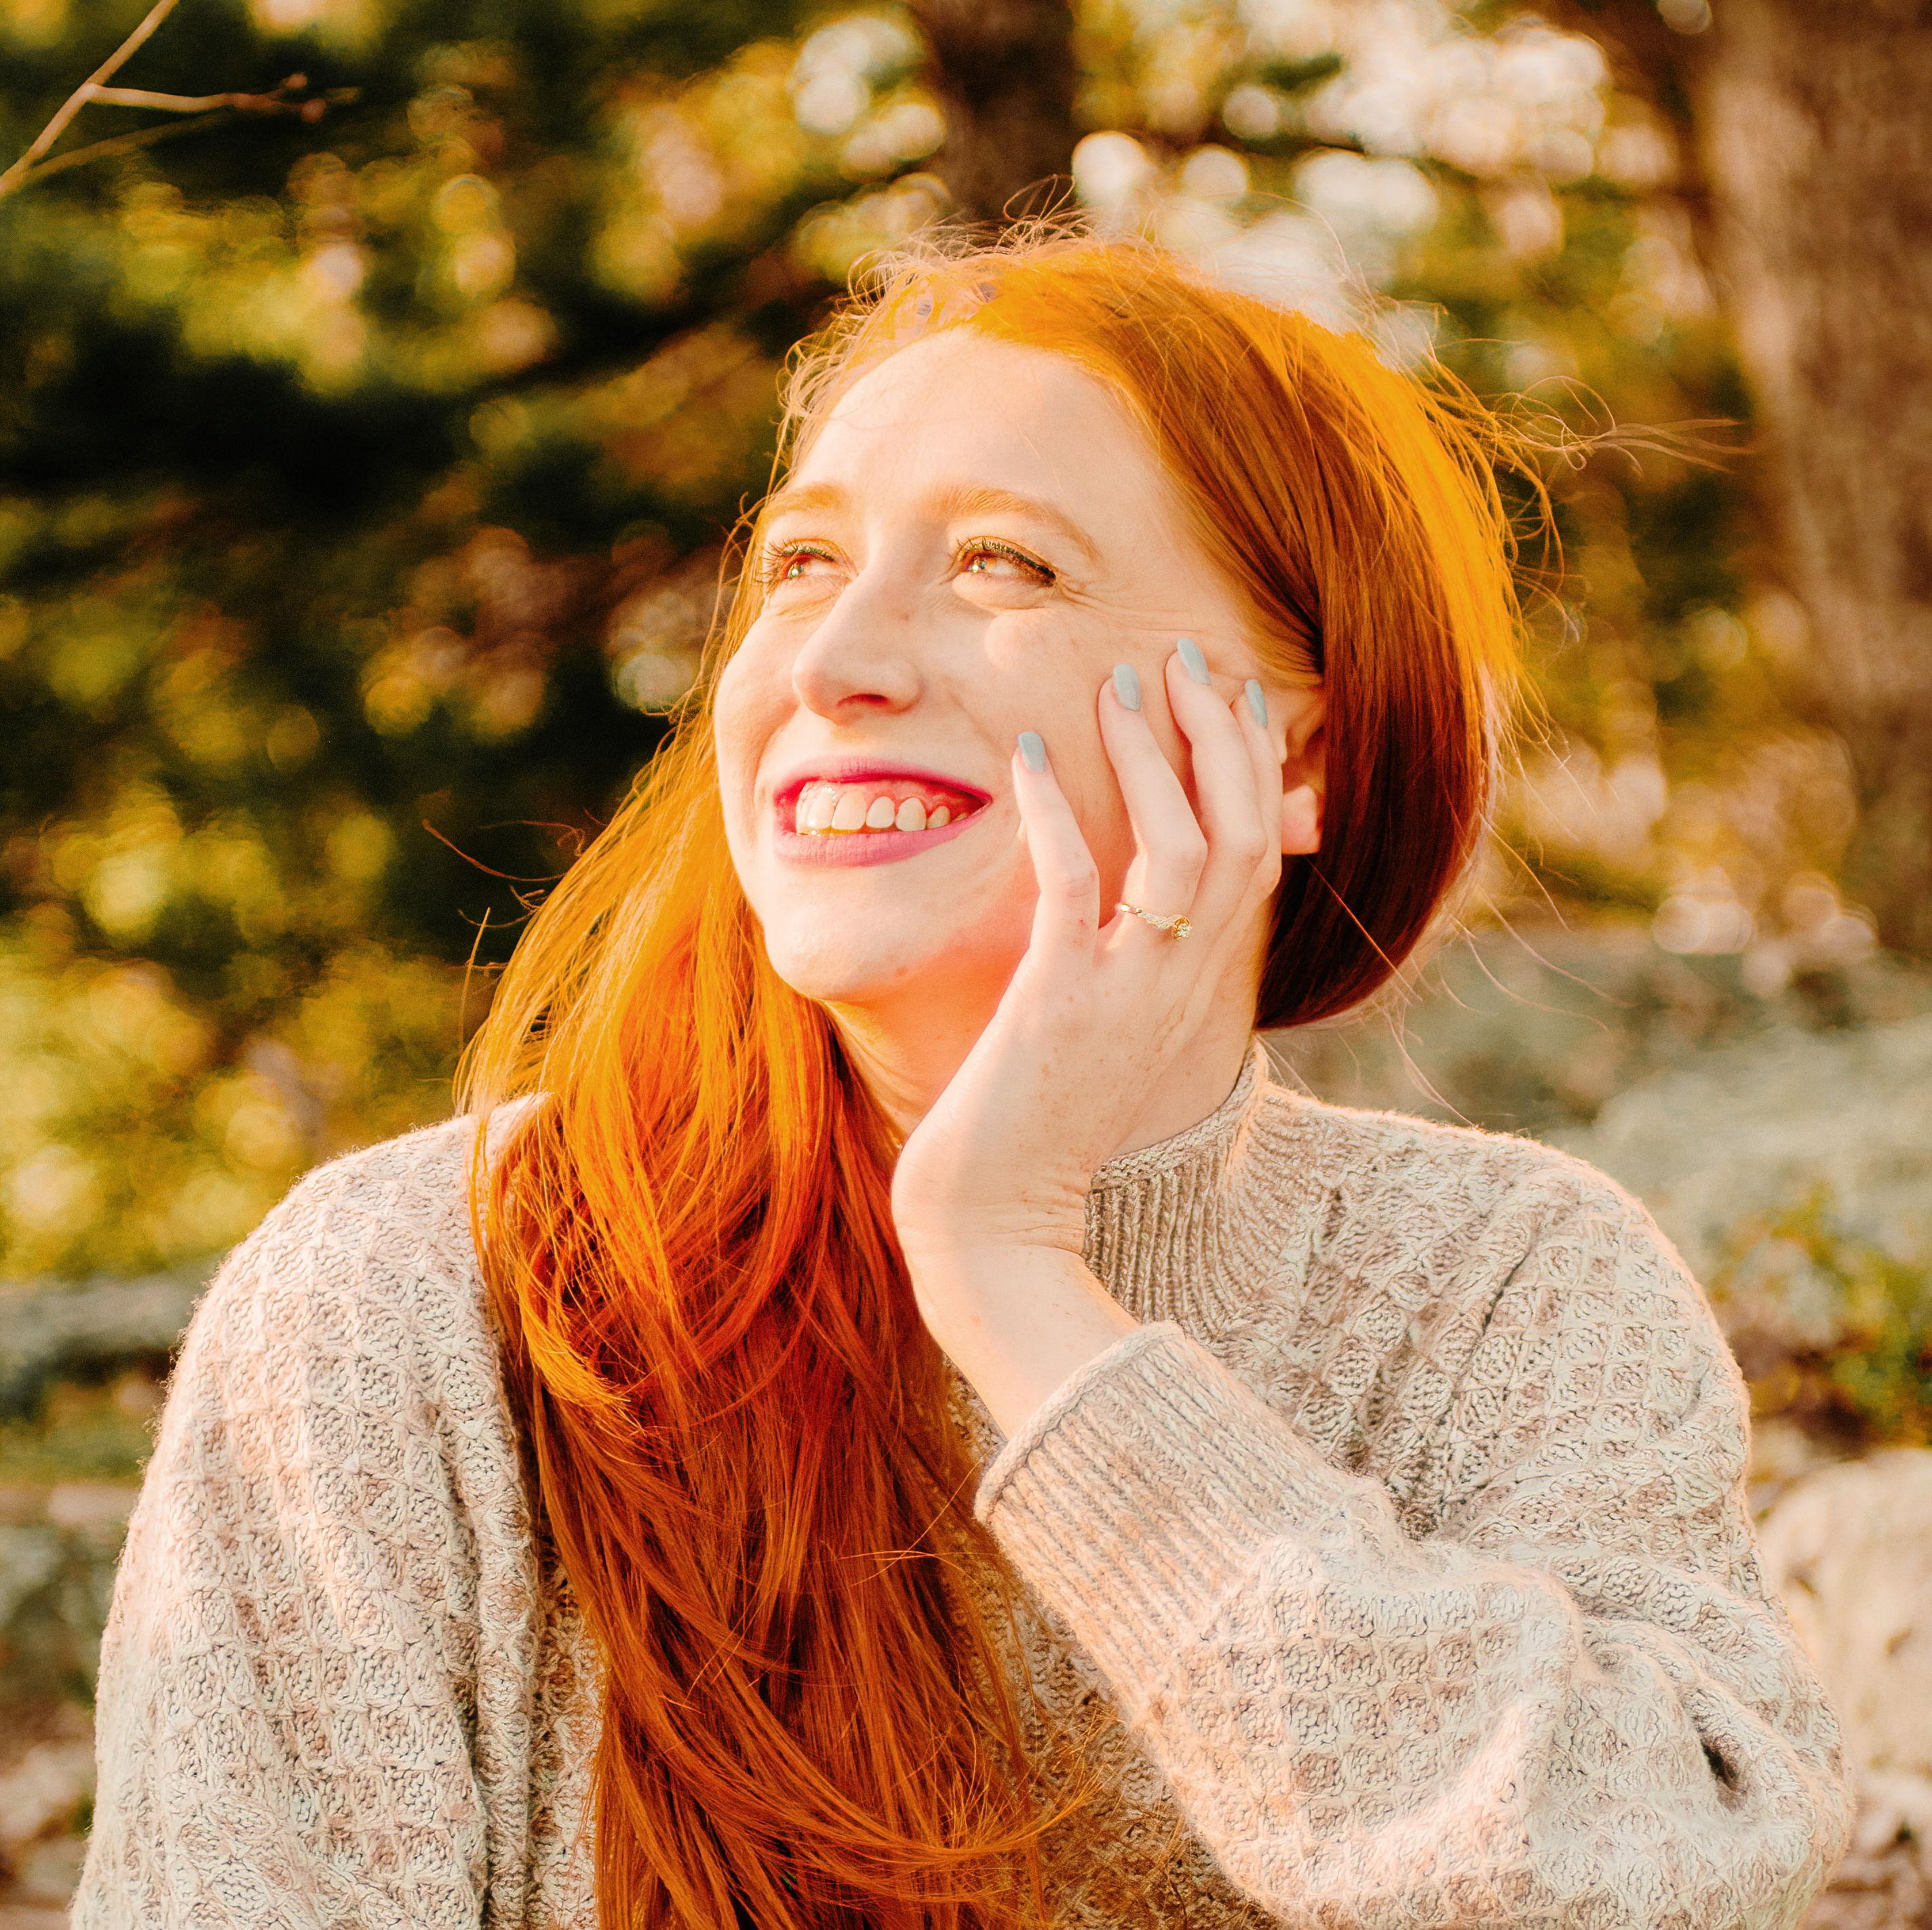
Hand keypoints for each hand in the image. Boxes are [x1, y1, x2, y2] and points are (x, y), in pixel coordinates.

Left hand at [889, 640, 1298, 1276]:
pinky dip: (1058, 811)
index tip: (1236, 694)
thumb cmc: (1036, 1128)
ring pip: (1179, 849)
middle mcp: (1179, 985)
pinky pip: (1074, 886)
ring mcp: (1126, 993)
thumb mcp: (1103, 1037)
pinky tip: (1033, 754)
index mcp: (1194, 988)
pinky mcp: (1061, 1001)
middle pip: (1241, 834)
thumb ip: (1126, 968)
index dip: (1256, 768)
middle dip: (1221, 736)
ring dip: (1155, 758)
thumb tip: (1124, 904)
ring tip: (1119, 685)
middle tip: (1186, 657)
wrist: (998, 1223)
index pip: (1257, 856)